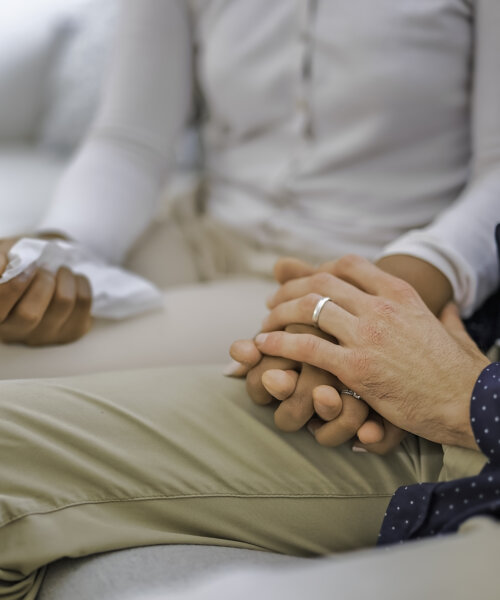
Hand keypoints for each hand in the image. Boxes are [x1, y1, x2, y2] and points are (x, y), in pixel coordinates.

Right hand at [0, 239, 92, 345]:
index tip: (29, 265)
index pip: (0, 308)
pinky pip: (83, 302)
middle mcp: (17, 332)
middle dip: (42, 282)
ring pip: (62, 303)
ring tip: (61, 270)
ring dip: (65, 277)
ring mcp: (46, 336)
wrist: (49, 272)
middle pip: (30, 315)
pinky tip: (73, 280)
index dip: (14, 285)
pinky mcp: (72, 332)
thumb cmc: (21, 265)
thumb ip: (1, 259)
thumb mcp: (6, 257)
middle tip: (45, 267)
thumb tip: (1, 264)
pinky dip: (81, 282)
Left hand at [255, 254, 489, 449]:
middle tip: (273, 303)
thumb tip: (449, 304)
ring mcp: (367, 335)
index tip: (303, 283)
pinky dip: (280, 342)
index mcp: (401, 293)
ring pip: (308, 308)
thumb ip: (446, 313)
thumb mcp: (454, 330)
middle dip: (290, 289)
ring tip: (265, 324)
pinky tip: (265, 345)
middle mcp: (381, 307)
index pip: (348, 264)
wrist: (471, 404)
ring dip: (279, 313)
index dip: (318, 270)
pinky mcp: (357, 367)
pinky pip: (306, 346)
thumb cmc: (461, 372)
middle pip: (320, 282)